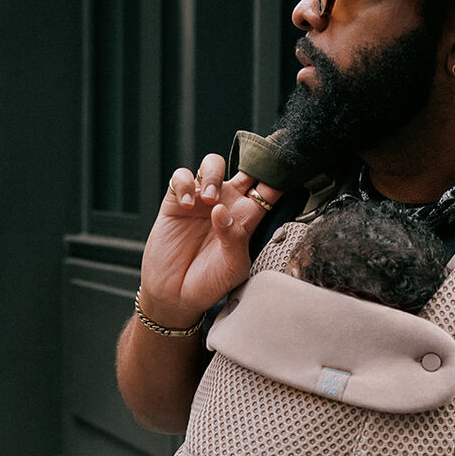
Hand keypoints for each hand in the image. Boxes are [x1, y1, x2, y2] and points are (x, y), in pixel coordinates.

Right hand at [137, 152, 278, 328]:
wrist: (175, 295)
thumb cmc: (209, 284)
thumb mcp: (233, 267)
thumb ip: (235, 239)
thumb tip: (222, 211)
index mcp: (246, 217)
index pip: (267, 188)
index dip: (275, 174)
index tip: (279, 168)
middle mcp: (226, 204)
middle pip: (242, 167)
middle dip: (246, 160)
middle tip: (242, 175)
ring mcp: (200, 200)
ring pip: (212, 164)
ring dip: (212, 174)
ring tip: (208, 198)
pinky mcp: (175, 202)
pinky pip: (181, 177)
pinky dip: (184, 184)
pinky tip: (186, 204)